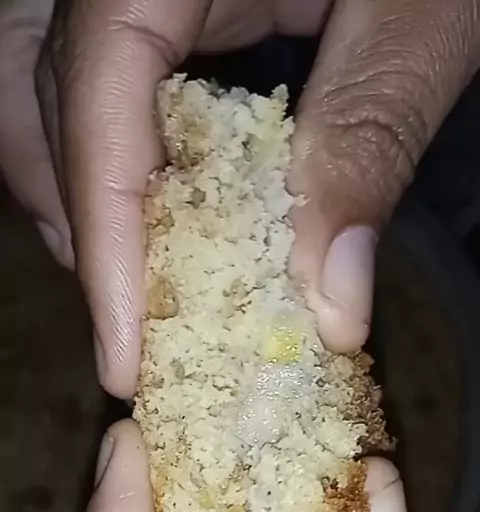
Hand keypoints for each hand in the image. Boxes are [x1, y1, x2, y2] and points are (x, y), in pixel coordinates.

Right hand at [1, 3, 478, 398]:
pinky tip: (171, 219)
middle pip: (51, 107)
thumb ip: (366, 138)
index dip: (105, 241)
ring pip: (62, 99)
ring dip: (91, 204)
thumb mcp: (420, 14)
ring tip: (144, 292)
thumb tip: (333, 304)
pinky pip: (113, 86)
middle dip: (84, 233)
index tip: (124, 356)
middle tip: (132, 334)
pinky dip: (129, 164)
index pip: (96, 94)